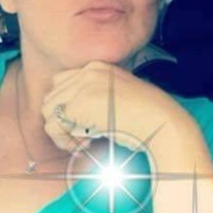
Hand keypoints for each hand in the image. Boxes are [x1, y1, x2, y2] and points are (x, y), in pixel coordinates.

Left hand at [41, 60, 182, 154]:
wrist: (164, 123)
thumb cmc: (148, 119)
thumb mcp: (119, 99)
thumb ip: (96, 99)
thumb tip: (70, 117)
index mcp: (99, 67)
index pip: (63, 82)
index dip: (68, 108)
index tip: (86, 125)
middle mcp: (88, 71)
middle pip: (53, 96)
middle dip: (63, 121)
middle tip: (84, 139)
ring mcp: (83, 85)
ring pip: (49, 111)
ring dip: (63, 133)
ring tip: (85, 144)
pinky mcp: (79, 104)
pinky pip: (53, 126)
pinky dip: (65, 141)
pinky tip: (86, 146)